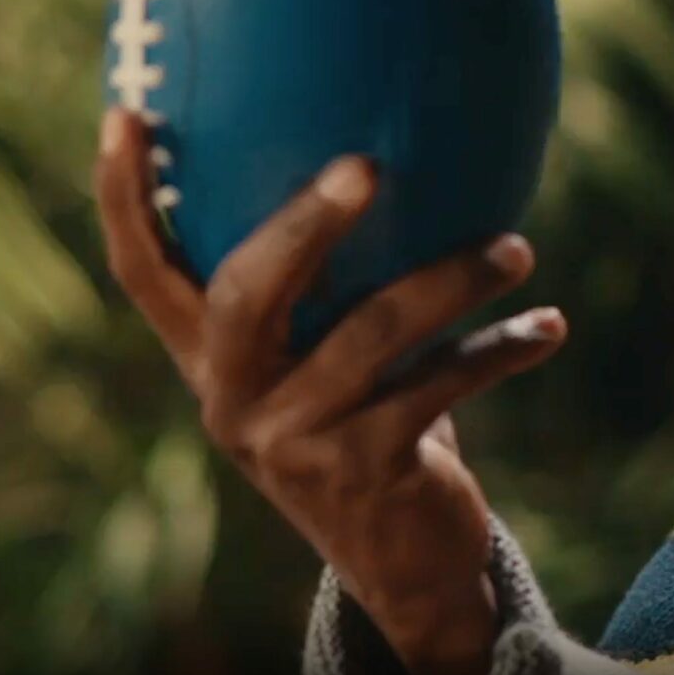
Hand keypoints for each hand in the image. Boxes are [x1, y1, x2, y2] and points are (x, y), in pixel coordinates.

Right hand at [92, 107, 566, 674]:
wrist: (406, 560)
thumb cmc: (374, 420)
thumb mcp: (330, 356)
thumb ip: (332, 283)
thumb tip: (395, 142)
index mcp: (211, 358)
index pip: (142, 273)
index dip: (125, 197)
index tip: (127, 114)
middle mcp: (234, 398)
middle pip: (247, 292)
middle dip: (305, 222)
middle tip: (367, 164)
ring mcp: (292, 440)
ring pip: (372, 333)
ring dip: (455, 280)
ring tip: (517, 249)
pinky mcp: (364, 469)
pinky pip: (441, 384)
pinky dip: (502, 349)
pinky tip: (549, 327)